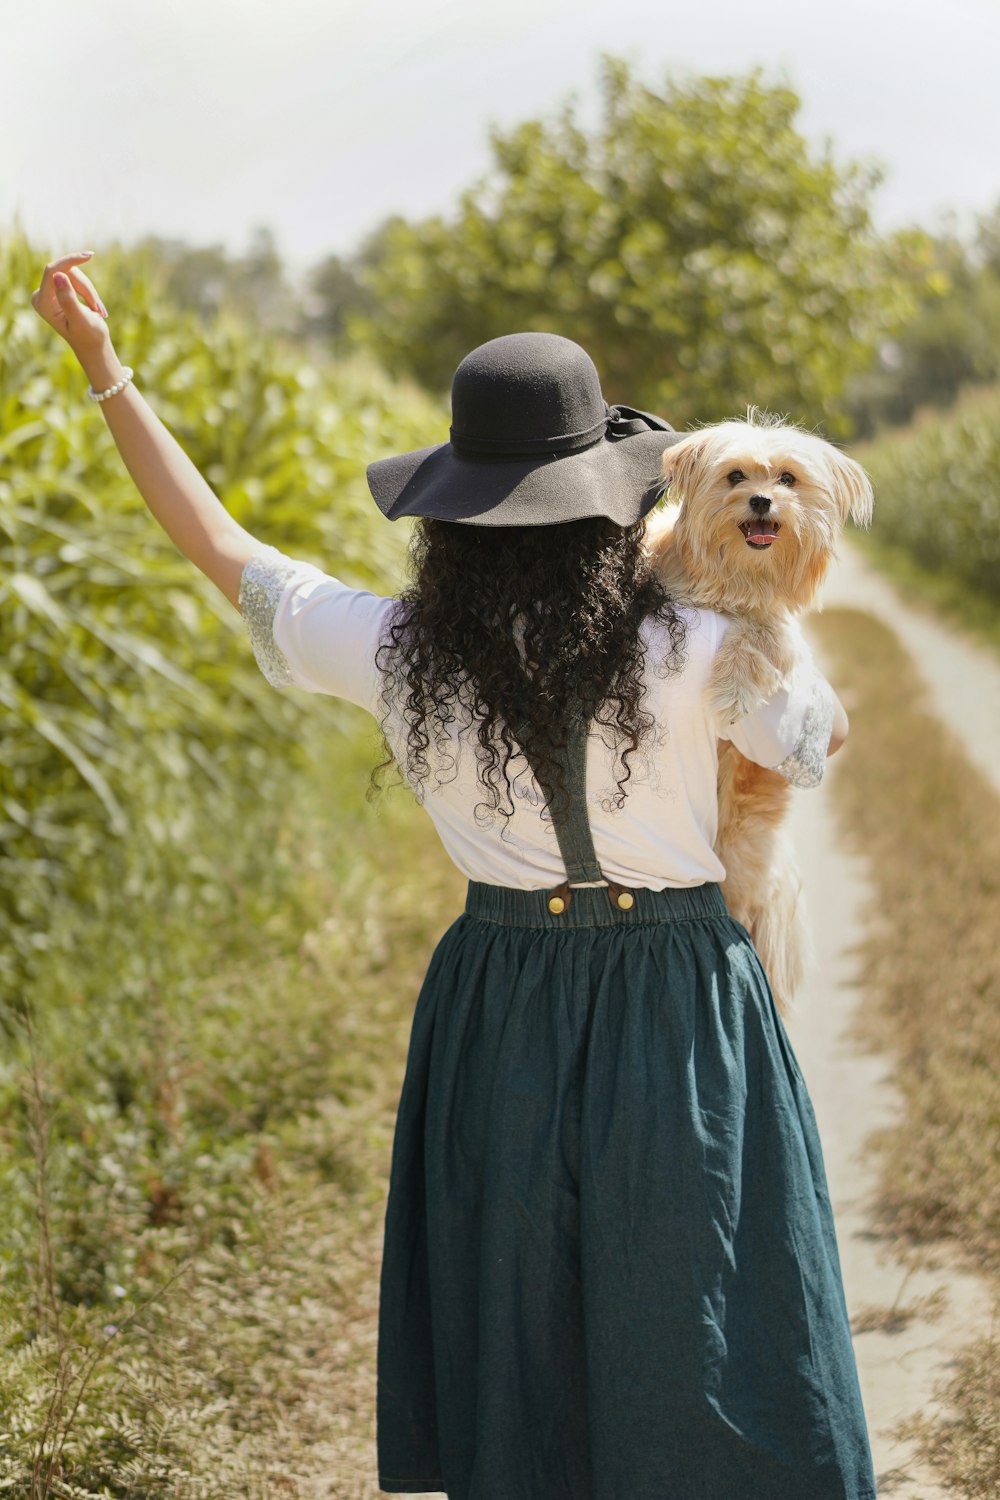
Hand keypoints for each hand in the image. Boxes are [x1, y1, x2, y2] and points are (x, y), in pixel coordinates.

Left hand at [31, 251, 119, 385]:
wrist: (93, 346)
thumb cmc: (89, 337)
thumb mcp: (81, 319)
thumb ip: (68, 299)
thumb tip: (58, 275)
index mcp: (43, 303)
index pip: (52, 271)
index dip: (70, 261)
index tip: (89, 256)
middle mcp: (41, 296)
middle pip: (65, 273)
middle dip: (86, 287)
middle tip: (98, 308)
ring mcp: (49, 293)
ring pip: (73, 274)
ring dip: (89, 291)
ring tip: (98, 310)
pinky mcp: (58, 290)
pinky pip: (75, 278)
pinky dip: (88, 291)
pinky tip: (94, 307)